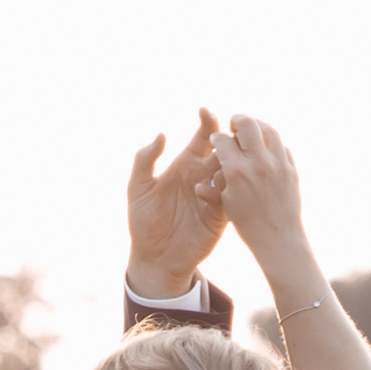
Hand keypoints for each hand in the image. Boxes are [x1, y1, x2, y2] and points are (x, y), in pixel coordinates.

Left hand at [124, 109, 223, 295]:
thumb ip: (144, 160)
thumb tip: (161, 134)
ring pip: (233, 172)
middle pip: (224, 150)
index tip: (205, 111)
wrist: (154, 259)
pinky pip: (230, 198)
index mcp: (186, 165)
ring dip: (232, 163)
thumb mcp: (138, 188)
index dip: (208, 122)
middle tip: (228, 133)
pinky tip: (207, 190)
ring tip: (222, 160)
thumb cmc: (143, 222)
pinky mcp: (220, 216)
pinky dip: (224, 190)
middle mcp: (203, 177)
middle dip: (230, 139)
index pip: (204, 137)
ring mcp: (214, 196)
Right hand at [215, 114, 306, 253]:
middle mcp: (259, 164)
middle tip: (234, 126)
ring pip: (268, 129)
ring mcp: (278, 164)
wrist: (279, 239)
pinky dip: (271, 143)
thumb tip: (199, 180)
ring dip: (257, 127)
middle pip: (247, 123)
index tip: (217, 141)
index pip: (223, 139)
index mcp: (237, 172)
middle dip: (237, 121)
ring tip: (250, 133)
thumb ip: (214, 185)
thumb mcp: (225, 204)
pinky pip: (281, 145)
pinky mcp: (291, 168)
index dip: (217, 138)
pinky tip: (264, 150)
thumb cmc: (247, 224)